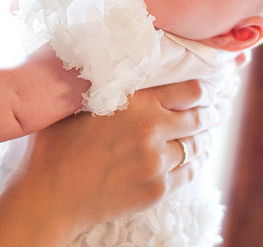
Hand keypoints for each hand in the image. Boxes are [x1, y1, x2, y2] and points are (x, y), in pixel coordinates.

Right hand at [0, 79, 216, 244]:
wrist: (50, 195)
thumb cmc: (57, 145)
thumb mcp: (79, 103)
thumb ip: (109, 90)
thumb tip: (120, 68)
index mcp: (137, 103)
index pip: (189, 91)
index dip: (200, 90)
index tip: (203, 91)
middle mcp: (153, 130)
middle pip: (198, 119)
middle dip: (208, 114)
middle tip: (212, 112)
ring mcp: (157, 163)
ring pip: (194, 148)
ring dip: (201, 141)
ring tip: (203, 138)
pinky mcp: (157, 190)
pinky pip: (187, 174)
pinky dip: (191, 165)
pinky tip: (189, 162)